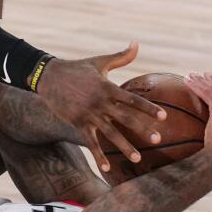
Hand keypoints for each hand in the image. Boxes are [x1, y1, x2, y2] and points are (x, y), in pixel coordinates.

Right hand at [36, 42, 166, 172]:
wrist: (48, 76)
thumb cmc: (77, 68)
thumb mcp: (99, 61)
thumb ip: (121, 57)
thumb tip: (136, 43)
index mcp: (108, 88)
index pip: (133, 99)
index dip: (148, 108)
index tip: (164, 116)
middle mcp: (100, 102)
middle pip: (125, 118)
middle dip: (142, 129)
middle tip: (158, 139)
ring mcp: (88, 114)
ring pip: (110, 133)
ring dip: (124, 146)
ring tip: (138, 158)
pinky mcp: (77, 123)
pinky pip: (90, 142)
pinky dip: (99, 155)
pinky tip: (108, 167)